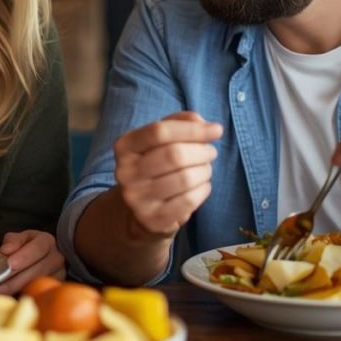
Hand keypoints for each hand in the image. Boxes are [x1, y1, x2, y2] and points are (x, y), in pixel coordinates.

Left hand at [0, 230, 65, 294]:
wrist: (42, 258)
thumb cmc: (28, 248)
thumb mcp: (20, 239)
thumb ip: (13, 242)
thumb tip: (5, 250)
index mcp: (47, 242)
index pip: (37, 248)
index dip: (23, 257)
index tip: (10, 265)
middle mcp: (56, 258)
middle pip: (39, 270)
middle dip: (18, 279)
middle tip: (0, 287)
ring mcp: (59, 274)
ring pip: (40, 284)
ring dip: (20, 290)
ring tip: (3, 294)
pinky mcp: (56, 288)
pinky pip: (42, 295)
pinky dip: (26, 297)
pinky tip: (13, 299)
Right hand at [113, 111, 222, 238]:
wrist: (138, 211)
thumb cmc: (154, 166)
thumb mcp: (159, 141)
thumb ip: (178, 124)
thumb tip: (201, 122)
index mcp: (125, 146)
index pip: (160, 131)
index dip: (192, 129)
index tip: (216, 130)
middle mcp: (125, 172)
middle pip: (174, 155)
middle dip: (201, 151)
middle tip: (211, 152)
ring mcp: (137, 198)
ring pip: (184, 178)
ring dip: (204, 171)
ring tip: (205, 169)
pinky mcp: (152, 219)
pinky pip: (188, 200)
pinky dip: (203, 190)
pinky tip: (201, 186)